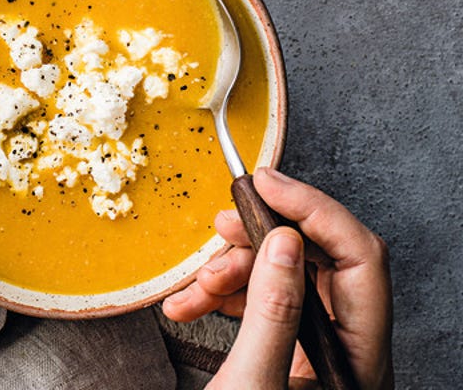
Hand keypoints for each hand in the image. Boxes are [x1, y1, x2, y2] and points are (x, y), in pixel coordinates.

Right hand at [162, 168, 393, 388]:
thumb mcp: (254, 383)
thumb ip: (274, 310)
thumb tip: (285, 241)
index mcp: (359, 360)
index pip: (360, 258)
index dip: (315, 209)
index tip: (267, 183)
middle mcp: (344, 349)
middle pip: (316, 261)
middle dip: (260, 239)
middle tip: (221, 226)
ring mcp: (313, 349)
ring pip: (281, 276)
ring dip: (230, 269)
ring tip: (195, 286)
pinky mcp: (282, 350)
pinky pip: (258, 299)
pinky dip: (222, 292)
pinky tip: (192, 302)